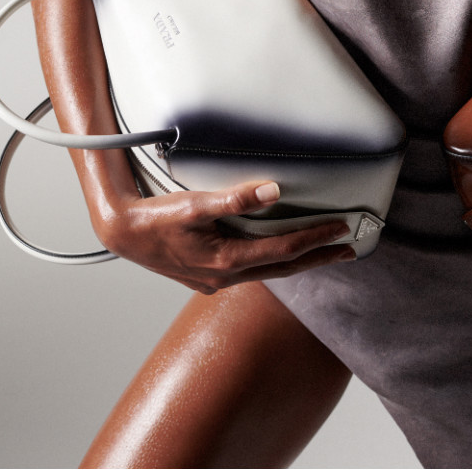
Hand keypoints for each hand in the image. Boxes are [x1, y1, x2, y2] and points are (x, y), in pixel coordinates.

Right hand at [94, 179, 356, 294]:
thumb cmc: (155, 217)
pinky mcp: (208, 276)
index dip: (316, 238)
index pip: (285, 249)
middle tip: (349, 249)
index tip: (342, 228)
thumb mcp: (195, 204)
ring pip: (269, 270)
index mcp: (226, 261)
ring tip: (323, 250)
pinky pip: (253, 269)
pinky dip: (275, 259)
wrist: (122, 232)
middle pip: (284, 267)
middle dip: (318, 257)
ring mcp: (217, 280)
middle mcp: (225, 277)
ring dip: (299, 260)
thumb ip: (236, 198)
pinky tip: (281, 252)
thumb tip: (275, 191)